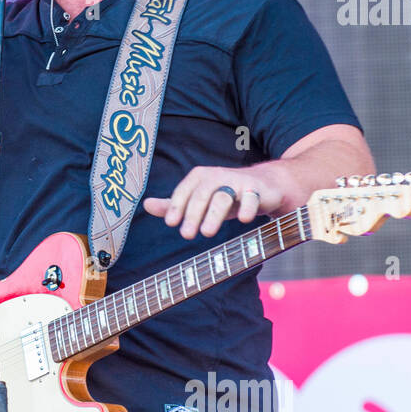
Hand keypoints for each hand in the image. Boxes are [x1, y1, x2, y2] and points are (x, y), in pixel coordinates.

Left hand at [142, 167, 282, 239]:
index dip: (176, 206)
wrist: (264, 186)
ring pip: (223, 197)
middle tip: (186, 235)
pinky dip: (247, 207)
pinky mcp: (257, 190)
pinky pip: (251, 198)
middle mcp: (217, 176)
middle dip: (192, 215)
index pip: (184, 191)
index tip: (170, 223)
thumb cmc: (225, 195)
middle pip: (201, 195)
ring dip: (214, 215)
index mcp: (200, 177)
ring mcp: (238, 182)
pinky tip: (243, 219)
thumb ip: (174, 204)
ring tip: (207, 233)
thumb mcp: (200, 199)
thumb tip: (146, 205)